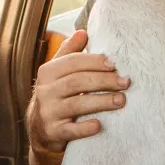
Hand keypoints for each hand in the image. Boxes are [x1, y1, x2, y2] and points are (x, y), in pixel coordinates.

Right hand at [27, 29, 129, 153]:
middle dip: (103, 81)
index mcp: (48, 72)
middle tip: (125, 82)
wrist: (39, 129)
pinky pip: (70, 130)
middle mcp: (45, 91)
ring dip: (101, 101)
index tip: (115, 64)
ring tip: (121, 100)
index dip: (94, 62)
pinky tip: (99, 125)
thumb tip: (83, 32)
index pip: (72, 62)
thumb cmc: (56, 95)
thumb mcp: (58, 73)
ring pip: (76, 104)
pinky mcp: (52, 132)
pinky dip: (85, 128)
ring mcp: (47, 112)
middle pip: (77, 82)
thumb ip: (70, 53)